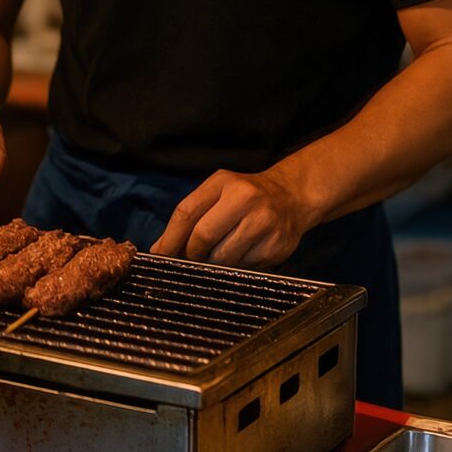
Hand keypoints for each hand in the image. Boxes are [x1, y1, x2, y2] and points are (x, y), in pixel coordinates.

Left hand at [150, 169, 319, 269]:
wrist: (292, 196)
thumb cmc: (245, 195)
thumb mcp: (217, 191)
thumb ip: (190, 215)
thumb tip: (159, 249)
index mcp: (224, 183)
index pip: (187, 212)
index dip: (170, 238)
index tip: (159, 255)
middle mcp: (245, 200)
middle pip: (203, 237)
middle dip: (192, 253)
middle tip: (193, 257)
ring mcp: (264, 224)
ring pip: (222, 257)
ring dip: (214, 262)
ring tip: (219, 254)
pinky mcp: (276, 247)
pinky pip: (244, 267)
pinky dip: (236, 266)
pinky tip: (242, 253)